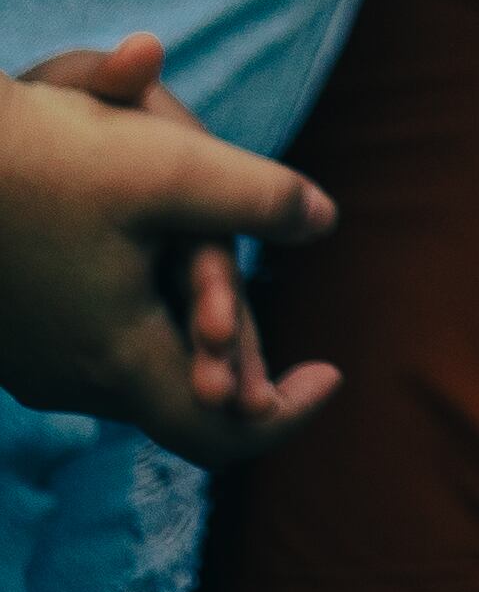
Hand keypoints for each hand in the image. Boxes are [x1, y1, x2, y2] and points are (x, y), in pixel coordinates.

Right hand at [0, 43, 340, 461]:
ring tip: (225, 290)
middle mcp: (72, 383)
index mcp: (119, 362)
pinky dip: (135, 309)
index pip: (220, 432)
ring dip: (185, 323)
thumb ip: (259, 196)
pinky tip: (151, 258)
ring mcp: (33, 365)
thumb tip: (324, 219)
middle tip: (287, 347)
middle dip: (238, 354)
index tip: (332, 373)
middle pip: (181, 392)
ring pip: (134, 361)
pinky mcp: (10, 334)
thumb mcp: (167, 165)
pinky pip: (91, 337)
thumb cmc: (39, 159)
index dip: (286, 415)